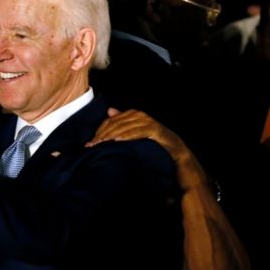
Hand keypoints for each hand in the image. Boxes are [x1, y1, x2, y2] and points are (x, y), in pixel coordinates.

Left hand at [87, 108, 208, 190]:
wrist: (180, 159)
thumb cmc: (155, 149)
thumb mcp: (136, 138)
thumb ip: (124, 124)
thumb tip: (109, 110)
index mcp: (136, 115)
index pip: (112, 120)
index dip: (99, 130)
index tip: (89, 143)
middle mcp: (142, 116)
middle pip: (116, 122)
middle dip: (102, 134)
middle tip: (91, 145)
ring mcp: (150, 122)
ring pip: (125, 126)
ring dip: (110, 134)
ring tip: (100, 144)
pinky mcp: (157, 131)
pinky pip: (138, 131)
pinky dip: (127, 135)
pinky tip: (117, 141)